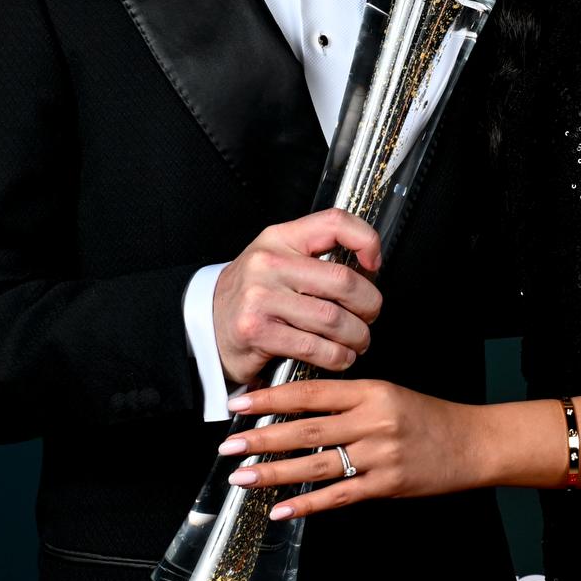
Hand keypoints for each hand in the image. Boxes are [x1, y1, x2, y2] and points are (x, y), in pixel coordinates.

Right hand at [211, 210, 382, 385]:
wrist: (206, 325)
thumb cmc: (254, 294)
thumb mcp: (279, 259)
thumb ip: (317, 256)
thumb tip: (370, 267)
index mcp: (280, 238)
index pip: (334, 223)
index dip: (366, 240)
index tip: (374, 264)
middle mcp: (269, 263)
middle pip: (343, 280)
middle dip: (369, 304)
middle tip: (370, 316)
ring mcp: (261, 298)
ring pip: (333, 319)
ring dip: (357, 336)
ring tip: (358, 341)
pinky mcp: (257, 332)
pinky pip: (314, 347)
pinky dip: (337, 357)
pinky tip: (340, 357)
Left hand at [216, 379, 482, 520]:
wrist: (474, 443)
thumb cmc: (429, 418)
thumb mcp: (389, 394)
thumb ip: (348, 402)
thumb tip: (296, 411)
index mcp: (371, 391)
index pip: (311, 392)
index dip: (272, 398)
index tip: (240, 404)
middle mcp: (373, 420)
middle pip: (307, 429)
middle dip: (262, 437)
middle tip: (228, 444)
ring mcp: (380, 455)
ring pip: (316, 464)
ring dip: (274, 472)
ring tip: (242, 477)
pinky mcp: (387, 485)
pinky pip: (339, 496)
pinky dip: (308, 504)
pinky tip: (281, 510)